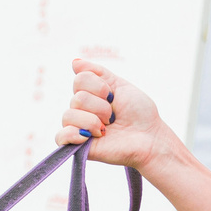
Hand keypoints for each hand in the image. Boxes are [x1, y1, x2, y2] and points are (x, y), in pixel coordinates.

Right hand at [53, 58, 168, 171]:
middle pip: (77, 97)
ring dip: (94, 121)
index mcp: (90, 95)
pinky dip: (73, 134)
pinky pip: (60, 136)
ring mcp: (78, 129)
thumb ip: (97, 72)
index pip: (80, 79)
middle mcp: (82, 110)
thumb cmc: (138, 113)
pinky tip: (89, 136)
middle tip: (113, 116)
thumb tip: (74, 62)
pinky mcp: (77, 147)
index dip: (99, 87)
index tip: (113, 97)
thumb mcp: (120, 84)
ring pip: (69, 115)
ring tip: (107, 129)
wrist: (149, 138)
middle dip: (101, 106)